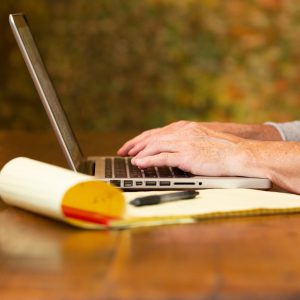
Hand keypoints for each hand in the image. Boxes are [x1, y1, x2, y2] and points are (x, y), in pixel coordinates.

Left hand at [118, 121, 253, 176]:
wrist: (240, 154)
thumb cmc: (224, 150)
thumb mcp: (202, 140)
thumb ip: (186, 141)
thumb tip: (171, 150)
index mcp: (185, 128)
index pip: (157, 132)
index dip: (141, 139)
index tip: (131, 145)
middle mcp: (182, 132)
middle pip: (152, 137)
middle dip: (135, 144)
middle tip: (123, 151)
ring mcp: (184, 143)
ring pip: (154, 146)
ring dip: (139, 153)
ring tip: (129, 159)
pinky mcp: (187, 155)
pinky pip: (162, 157)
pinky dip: (148, 160)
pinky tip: (139, 163)